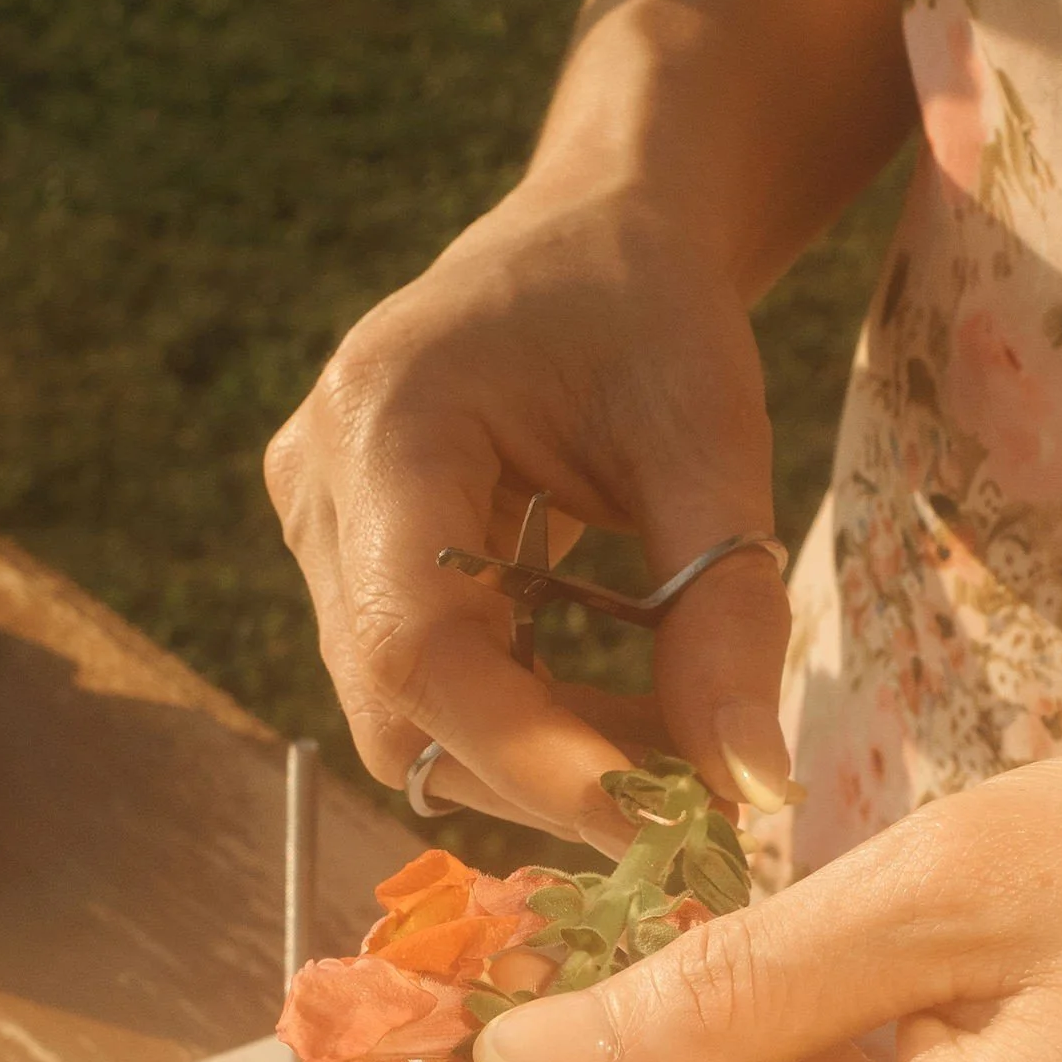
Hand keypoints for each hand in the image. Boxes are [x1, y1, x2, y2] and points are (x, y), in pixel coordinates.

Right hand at [265, 181, 795, 849]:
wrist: (590, 235)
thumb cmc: (652, 312)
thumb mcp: (713, 440)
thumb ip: (725, 609)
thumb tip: (748, 791)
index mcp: (386, 418)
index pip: (418, 640)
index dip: (528, 755)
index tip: (658, 827)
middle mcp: (316, 481)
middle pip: (397, 706)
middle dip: (545, 775)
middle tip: (692, 805)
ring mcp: (313, 527)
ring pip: (404, 720)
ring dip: (540, 762)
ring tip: (669, 749)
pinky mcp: (336, 563)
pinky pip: (418, 690)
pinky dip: (523, 726)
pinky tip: (614, 712)